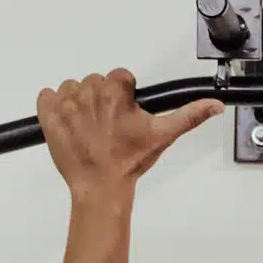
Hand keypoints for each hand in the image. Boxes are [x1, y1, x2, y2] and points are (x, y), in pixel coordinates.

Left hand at [36, 69, 223, 191]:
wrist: (100, 186)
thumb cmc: (130, 161)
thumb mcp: (163, 136)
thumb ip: (189, 116)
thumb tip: (216, 105)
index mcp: (115, 92)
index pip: (119, 77)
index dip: (123, 95)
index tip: (124, 115)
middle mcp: (88, 92)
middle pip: (95, 81)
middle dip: (102, 99)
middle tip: (108, 125)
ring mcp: (65, 103)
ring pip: (73, 88)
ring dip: (79, 102)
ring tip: (89, 127)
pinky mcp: (47, 115)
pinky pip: (47, 96)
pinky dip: (55, 106)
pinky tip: (69, 124)